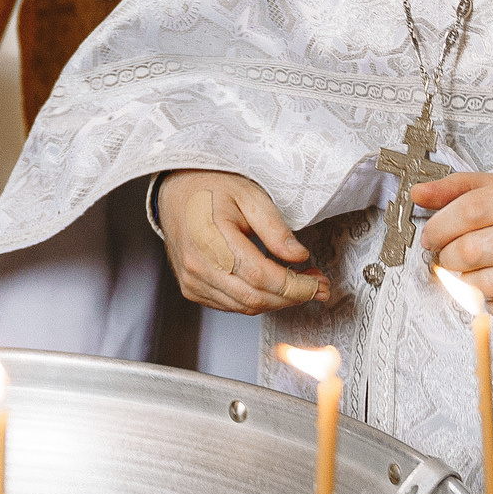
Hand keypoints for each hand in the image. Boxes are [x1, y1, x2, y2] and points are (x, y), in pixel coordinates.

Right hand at [158, 170, 330, 314]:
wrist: (174, 191)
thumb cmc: (212, 187)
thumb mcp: (249, 195)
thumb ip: (275, 228)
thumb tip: (299, 257)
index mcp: (211, 239)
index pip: (260, 276)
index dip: (294, 286)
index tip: (318, 283)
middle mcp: (198, 266)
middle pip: (255, 298)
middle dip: (293, 297)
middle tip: (318, 286)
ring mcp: (192, 280)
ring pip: (244, 306)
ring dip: (277, 301)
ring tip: (300, 284)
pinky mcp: (191, 288)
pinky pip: (230, 305)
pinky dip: (257, 300)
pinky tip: (273, 286)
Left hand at [415, 171, 492, 329]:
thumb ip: (469, 188)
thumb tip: (420, 193)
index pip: (470, 210)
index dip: (439, 226)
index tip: (431, 236)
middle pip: (472, 251)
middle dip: (449, 258)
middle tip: (451, 257)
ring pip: (486, 285)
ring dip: (470, 284)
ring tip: (480, 274)